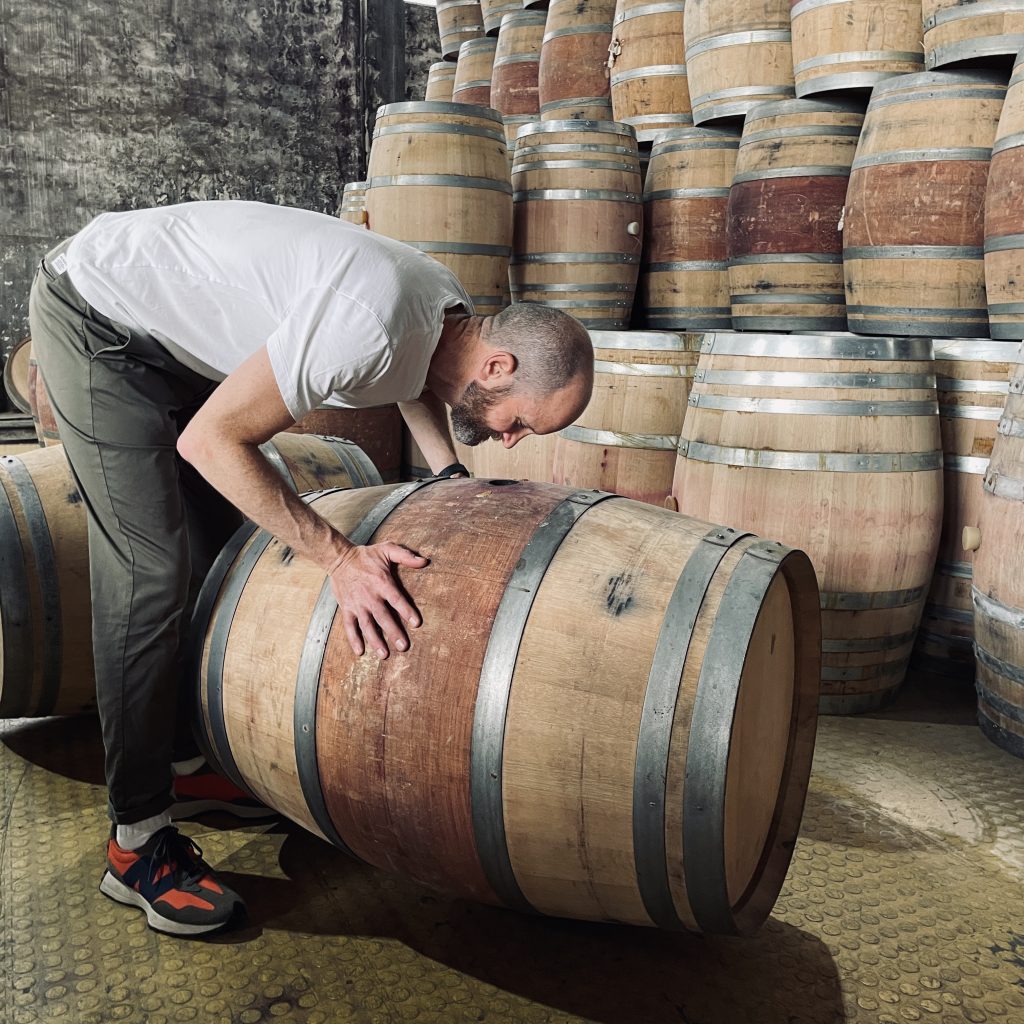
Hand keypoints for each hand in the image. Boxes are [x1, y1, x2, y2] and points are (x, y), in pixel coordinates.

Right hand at [329, 542, 428, 658]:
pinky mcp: (346, 608)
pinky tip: (360, 651)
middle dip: (393, 632)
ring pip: (367, 625)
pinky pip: (350, 626)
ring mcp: (357, 604)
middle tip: (403, 647)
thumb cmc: (366, 555)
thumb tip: (425, 561)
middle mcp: (370, 596)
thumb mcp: (387, 549)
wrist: (339, 558)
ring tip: (384, 654)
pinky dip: (354, 639)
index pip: (397, 599)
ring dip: (375, 640)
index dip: (407, 611)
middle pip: (383, 617)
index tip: (416, 624)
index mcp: (382, 582)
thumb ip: (406, 556)